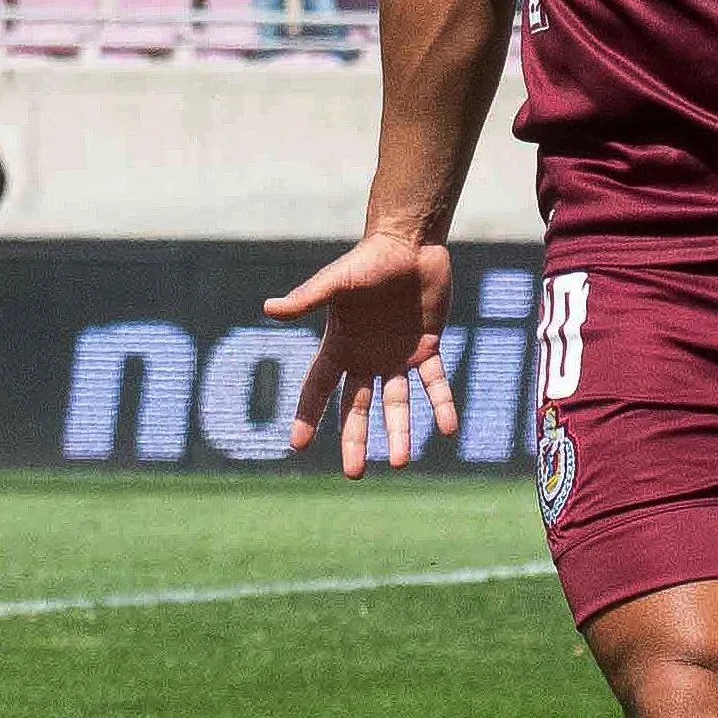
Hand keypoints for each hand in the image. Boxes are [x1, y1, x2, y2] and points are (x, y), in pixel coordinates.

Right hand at [262, 232, 458, 474]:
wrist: (409, 243)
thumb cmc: (368, 259)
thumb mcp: (336, 281)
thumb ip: (307, 299)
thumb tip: (268, 309)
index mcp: (340, 345)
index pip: (318, 388)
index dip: (307, 415)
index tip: (297, 446)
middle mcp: (366, 358)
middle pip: (356, 407)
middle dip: (354, 440)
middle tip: (354, 473)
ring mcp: (397, 357)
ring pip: (397, 403)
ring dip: (399, 432)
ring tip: (401, 463)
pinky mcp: (428, 349)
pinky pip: (435, 383)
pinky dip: (442, 404)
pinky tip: (448, 428)